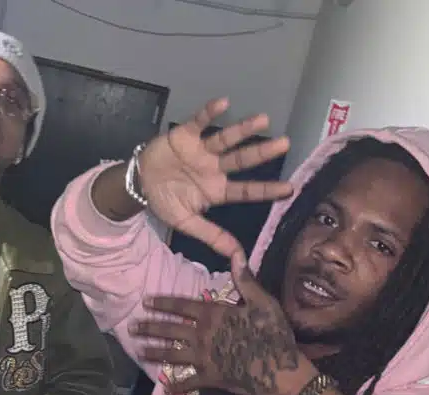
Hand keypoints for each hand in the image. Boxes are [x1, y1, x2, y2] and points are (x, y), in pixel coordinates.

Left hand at [133, 251, 313, 394]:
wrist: (280, 371)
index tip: (145, 301)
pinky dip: (176, 384)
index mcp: (213, 315)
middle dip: (149, 327)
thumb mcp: (262, 303)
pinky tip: (165, 385)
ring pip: (171, 355)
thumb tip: (237, 255)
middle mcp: (202, 336)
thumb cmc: (273, 334)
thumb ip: (245, 281)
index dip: (162, 303)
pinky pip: (188, 382)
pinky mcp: (209, 378)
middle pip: (169, 330)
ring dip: (153, 352)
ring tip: (138, 351)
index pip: (181, 306)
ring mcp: (203, 359)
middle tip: (131, 326)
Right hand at [138, 98, 292, 257]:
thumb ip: (212, 236)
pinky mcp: (186, 134)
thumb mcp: (187, 223)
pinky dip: (210, 113)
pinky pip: (200, 122)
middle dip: (262, 153)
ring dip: (243, 129)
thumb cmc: (165, 201)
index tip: (289, 189)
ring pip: (226, 139)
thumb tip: (237, 257)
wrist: (139, 184)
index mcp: (217, 189)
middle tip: (285, 143)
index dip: (266, 190)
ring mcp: (202, 150)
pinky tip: (224, 103)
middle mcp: (214, 168)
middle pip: (242, 160)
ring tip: (263, 119)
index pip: (246, 190)